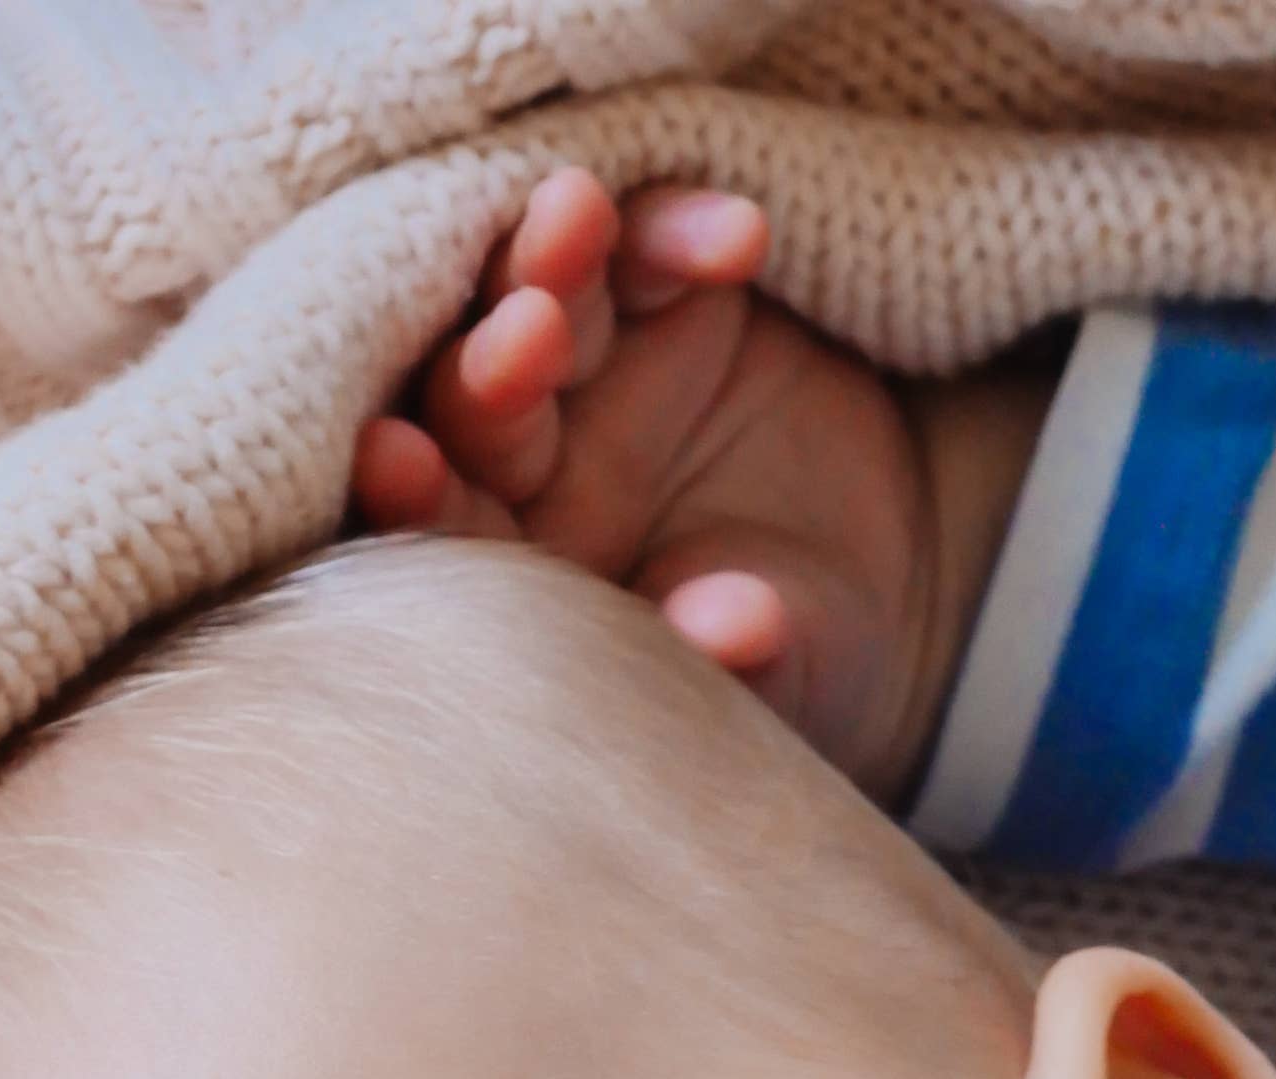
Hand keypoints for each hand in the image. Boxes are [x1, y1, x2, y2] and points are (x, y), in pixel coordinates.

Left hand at [351, 167, 1039, 803]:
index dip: (417, 497)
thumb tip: (728, 632)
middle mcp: (524, 461)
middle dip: (488, 364)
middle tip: (527, 333)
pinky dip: (680, 229)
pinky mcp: (654, 282)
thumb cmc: (801, 649)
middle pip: (472, 400)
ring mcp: (586, 362)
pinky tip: (741, 240)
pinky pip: (649, 238)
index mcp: (515, 573)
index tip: (397, 461)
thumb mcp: (786, 668)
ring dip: (551, 255)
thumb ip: (738, 658)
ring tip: (579, 212)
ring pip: (541, 294)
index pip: (446, 533)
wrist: (878, 562)